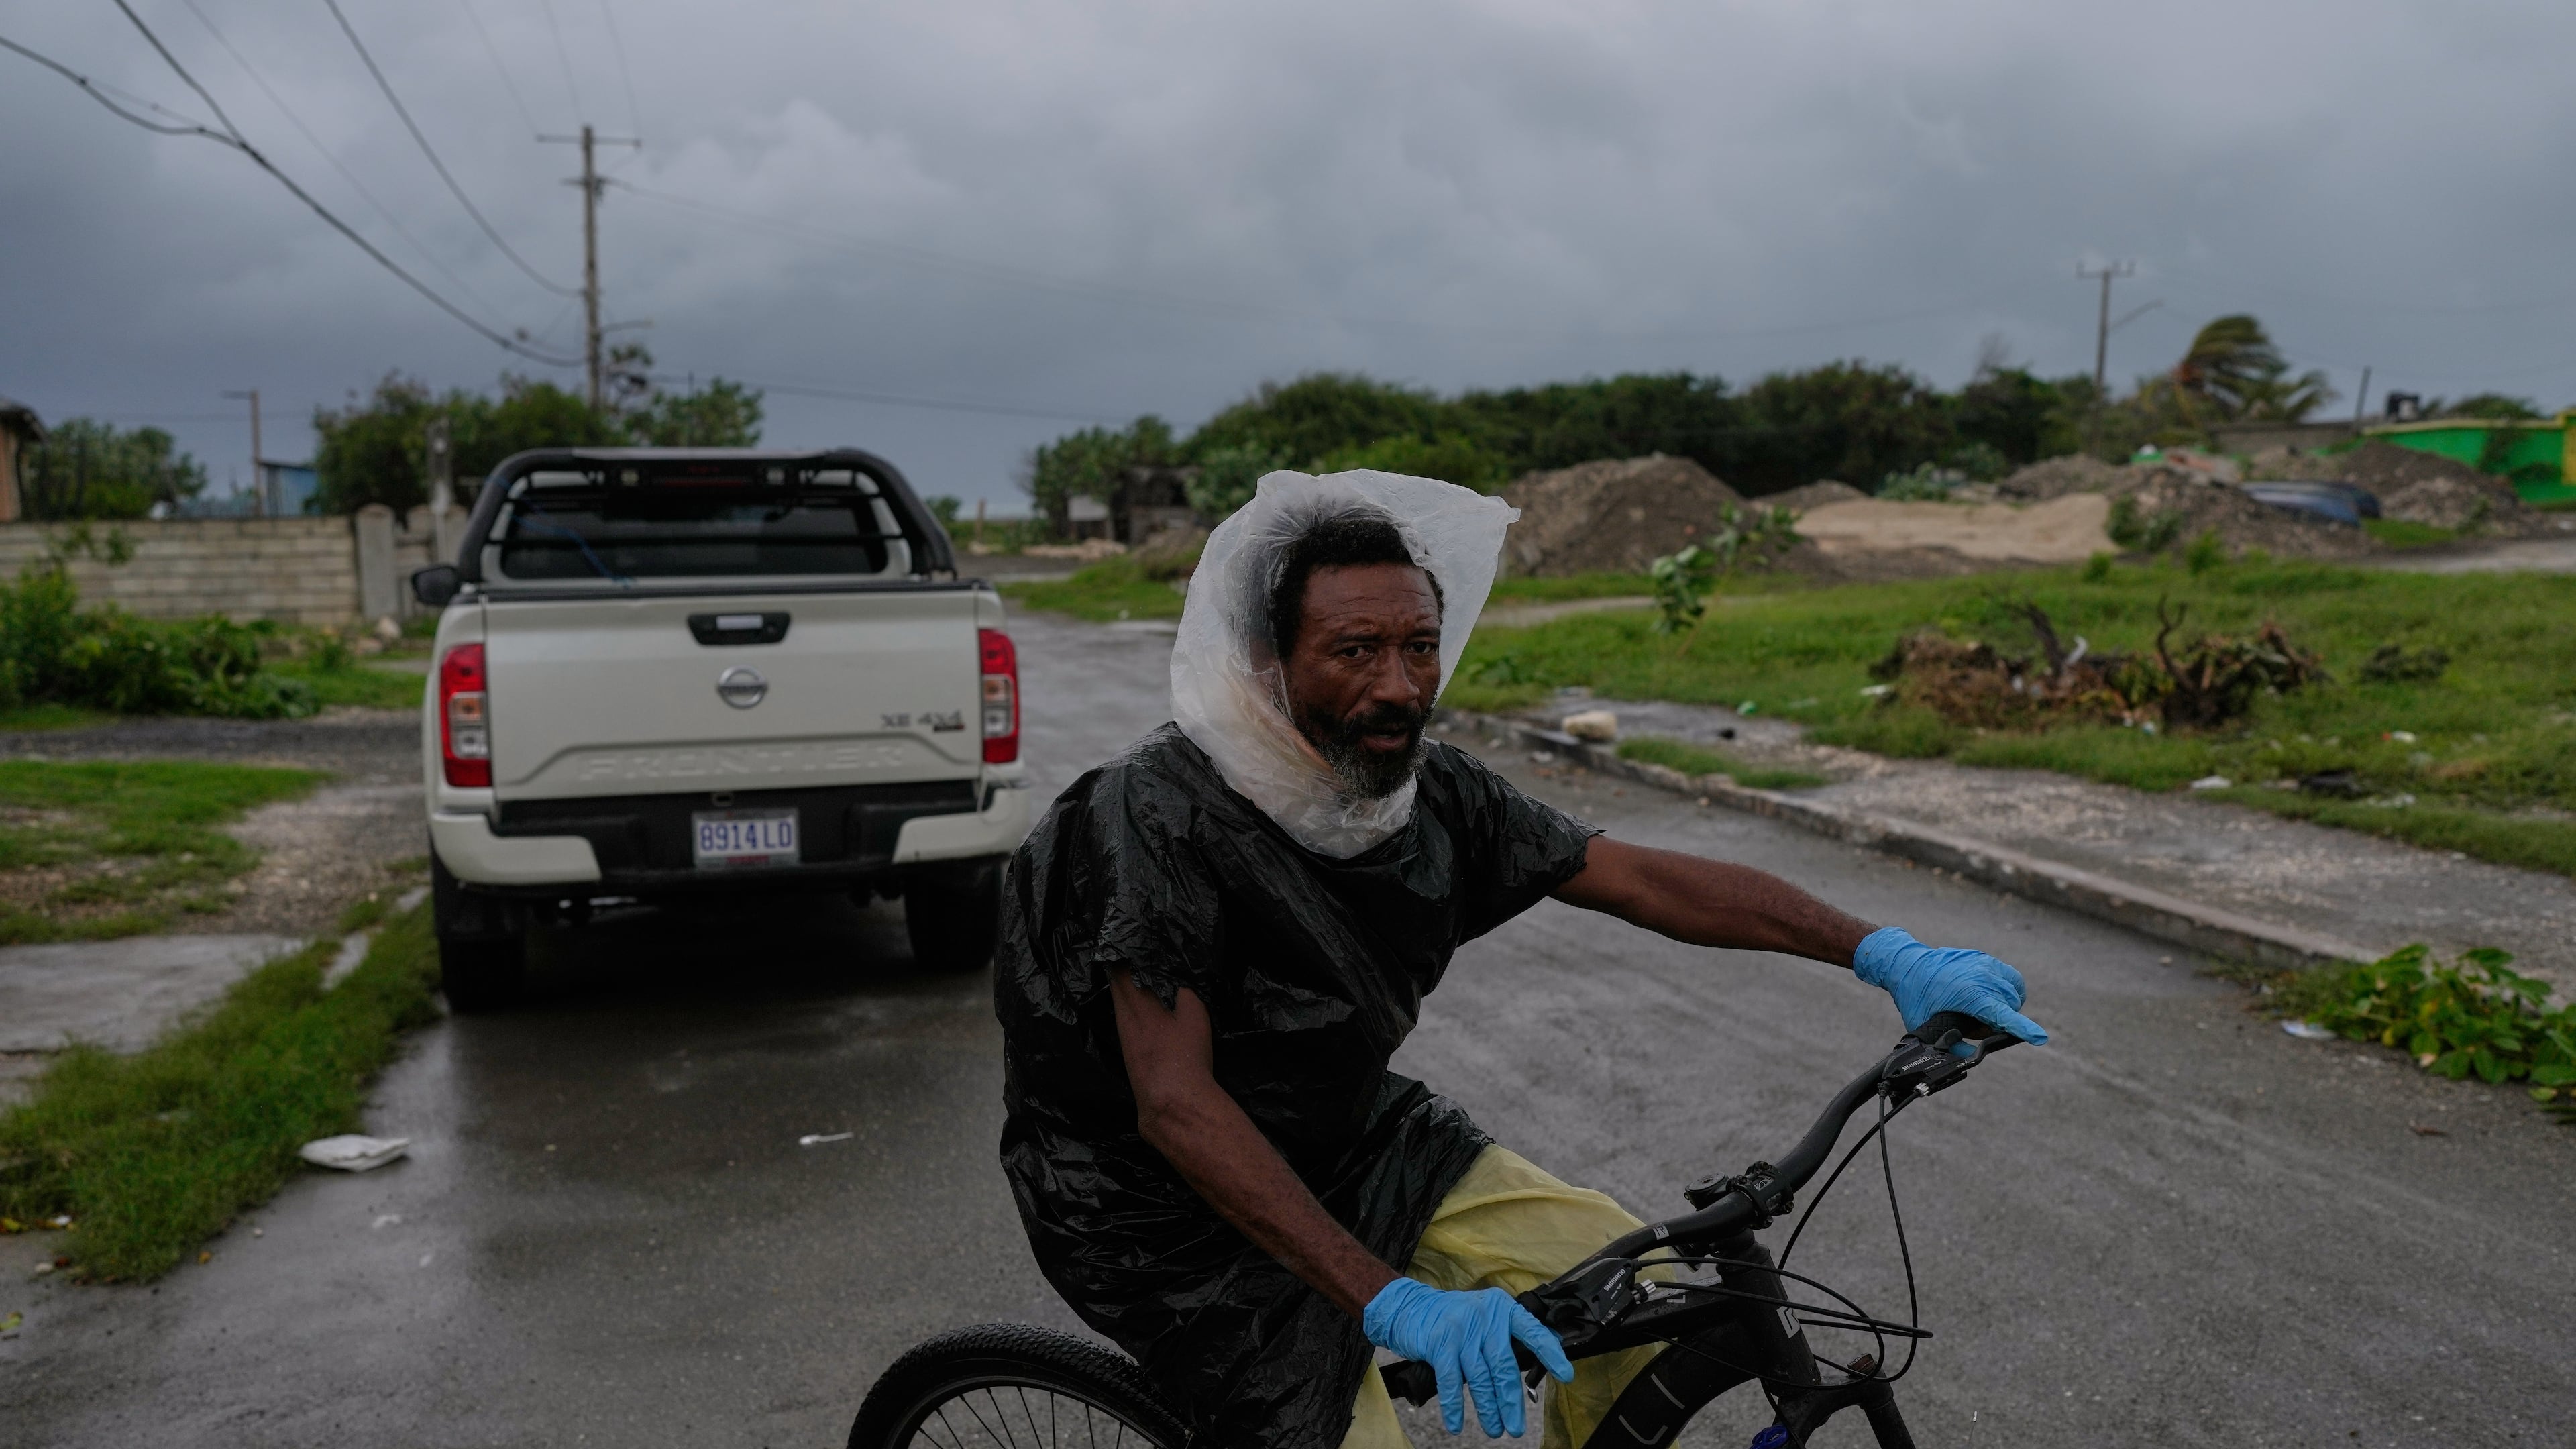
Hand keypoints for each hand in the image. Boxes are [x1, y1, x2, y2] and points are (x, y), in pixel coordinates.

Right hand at [1362, 1277, 1573, 1437]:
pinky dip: (1454, 1407)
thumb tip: (1550, 1343)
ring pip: (1480, 1378)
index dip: (1550, 1353)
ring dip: (1488, 1409)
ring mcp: (1461, 1330)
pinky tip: (1457, 1424)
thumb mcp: (1487, 1315)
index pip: (1532, 1331)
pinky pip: (1451, 1382)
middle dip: (1511, 1401)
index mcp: (1502, 1309)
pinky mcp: (1440, 1343)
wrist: (1410, 1307)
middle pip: (1504, 1366)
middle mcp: (1485, 1317)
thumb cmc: (1454, 1317)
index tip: (1565, 1375)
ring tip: (1495, 1429)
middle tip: (1516, 1426)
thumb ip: (1512, 1330)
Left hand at [1852, 927, 2048, 1048]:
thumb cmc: (1915, 997)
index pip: (2003, 1015)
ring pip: (2014, 992)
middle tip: (1973, 1025)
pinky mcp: (1985, 959)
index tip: (2040, 1038)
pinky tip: (1993, 997)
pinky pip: (2010, 977)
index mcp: (1969, 995)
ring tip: (1982, 1011)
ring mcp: (1985, 965)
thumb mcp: (1928, 1028)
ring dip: (2006, 1006)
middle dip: (1999, 1022)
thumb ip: (1954, 1047)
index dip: (2023, 1029)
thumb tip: (1973, 1058)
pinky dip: (2008, 989)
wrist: (1906, 964)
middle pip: (2009, 1008)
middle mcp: (1982, 977)